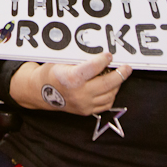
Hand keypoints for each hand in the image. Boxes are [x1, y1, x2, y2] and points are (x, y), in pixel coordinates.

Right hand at [11, 52, 131, 115]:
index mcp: (71, 78)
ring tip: (118, 76)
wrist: (39, 92)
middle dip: (120, 74)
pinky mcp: (86, 111)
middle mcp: (79, 93)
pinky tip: (111, 87)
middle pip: (107, 83)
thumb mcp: (61, 61)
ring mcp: (83, 104)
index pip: (95, 67)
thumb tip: (99, 54)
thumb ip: (80, 59)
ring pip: (109, 95)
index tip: (109, 55)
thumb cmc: (50, 74)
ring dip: (117, 84)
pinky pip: (105, 104)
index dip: (104, 59)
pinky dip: (111, 95)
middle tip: (127, 67)